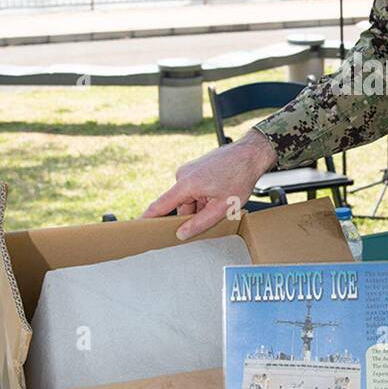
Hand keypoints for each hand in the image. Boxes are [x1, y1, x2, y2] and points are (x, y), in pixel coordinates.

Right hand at [139, 127, 277, 239]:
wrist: (250, 154)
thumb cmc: (240, 177)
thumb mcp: (223, 207)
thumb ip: (200, 223)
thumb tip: (181, 234)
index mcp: (186, 184)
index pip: (161, 205)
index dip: (148, 218)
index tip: (136, 226)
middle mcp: (183, 175)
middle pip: (180, 205)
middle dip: (195, 214)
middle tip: (215, 213)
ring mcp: (188, 170)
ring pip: (189, 198)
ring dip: (201, 205)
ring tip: (221, 200)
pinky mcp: (195, 168)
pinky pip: (193, 189)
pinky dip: (203, 196)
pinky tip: (219, 193)